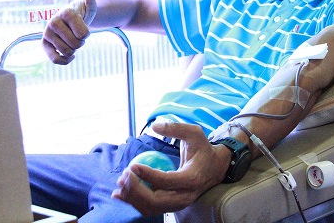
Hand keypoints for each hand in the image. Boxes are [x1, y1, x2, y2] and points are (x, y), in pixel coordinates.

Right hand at [41, 0, 98, 63]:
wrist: (73, 21)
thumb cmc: (83, 11)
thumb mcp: (90, 3)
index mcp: (65, 12)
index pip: (83, 34)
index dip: (86, 34)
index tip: (83, 26)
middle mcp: (52, 21)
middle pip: (76, 44)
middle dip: (81, 42)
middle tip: (77, 33)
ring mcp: (47, 33)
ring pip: (68, 52)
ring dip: (74, 50)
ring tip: (71, 39)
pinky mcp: (44, 44)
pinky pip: (56, 60)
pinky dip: (65, 60)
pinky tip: (69, 54)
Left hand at [111, 120, 230, 215]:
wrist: (215, 167)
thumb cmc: (202, 148)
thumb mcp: (194, 133)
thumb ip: (175, 128)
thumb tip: (154, 125)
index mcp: (192, 178)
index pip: (167, 181)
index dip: (147, 175)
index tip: (132, 166)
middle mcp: (185, 196)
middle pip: (156, 200)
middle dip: (136, 190)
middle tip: (124, 174)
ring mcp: (178, 204)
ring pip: (151, 208)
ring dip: (132, 197)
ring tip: (119, 183)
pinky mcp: (172, 206)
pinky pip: (151, 208)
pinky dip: (134, 203)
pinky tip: (120, 194)